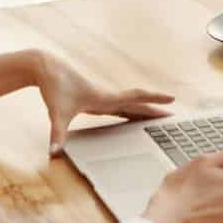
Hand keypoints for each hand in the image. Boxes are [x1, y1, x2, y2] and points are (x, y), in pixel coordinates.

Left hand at [34, 52, 175, 155]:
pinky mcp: (97, 100)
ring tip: (159, 118)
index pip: (136, 97)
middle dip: (155, 109)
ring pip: (130, 104)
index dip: (154, 99)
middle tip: (174, 117)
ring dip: (145, 110)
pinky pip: (120, 107)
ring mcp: (103, 97)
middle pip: (138, 103)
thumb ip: (57, 134)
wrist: (48, 69)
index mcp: (105, 98)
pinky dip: (131, 111)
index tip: (172, 100)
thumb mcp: (56, 113)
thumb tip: (53, 153)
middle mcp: (108, 96)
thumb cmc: (54, 88)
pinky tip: (133, 117)